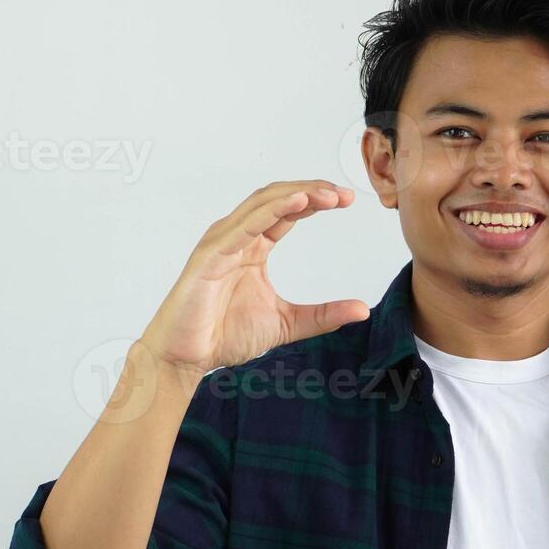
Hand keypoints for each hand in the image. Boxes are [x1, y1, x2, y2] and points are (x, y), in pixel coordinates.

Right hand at [139, 179, 367, 378]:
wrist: (186, 358)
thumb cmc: (224, 335)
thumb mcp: (287, 324)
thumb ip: (323, 315)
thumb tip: (362, 309)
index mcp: (253, 246)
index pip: (288, 211)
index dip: (317, 200)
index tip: (348, 200)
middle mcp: (237, 237)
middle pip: (277, 198)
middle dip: (312, 190)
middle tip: (345, 193)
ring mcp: (222, 242)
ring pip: (262, 204)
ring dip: (297, 194)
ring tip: (328, 194)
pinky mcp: (211, 255)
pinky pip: (244, 226)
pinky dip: (272, 210)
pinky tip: (297, 203)